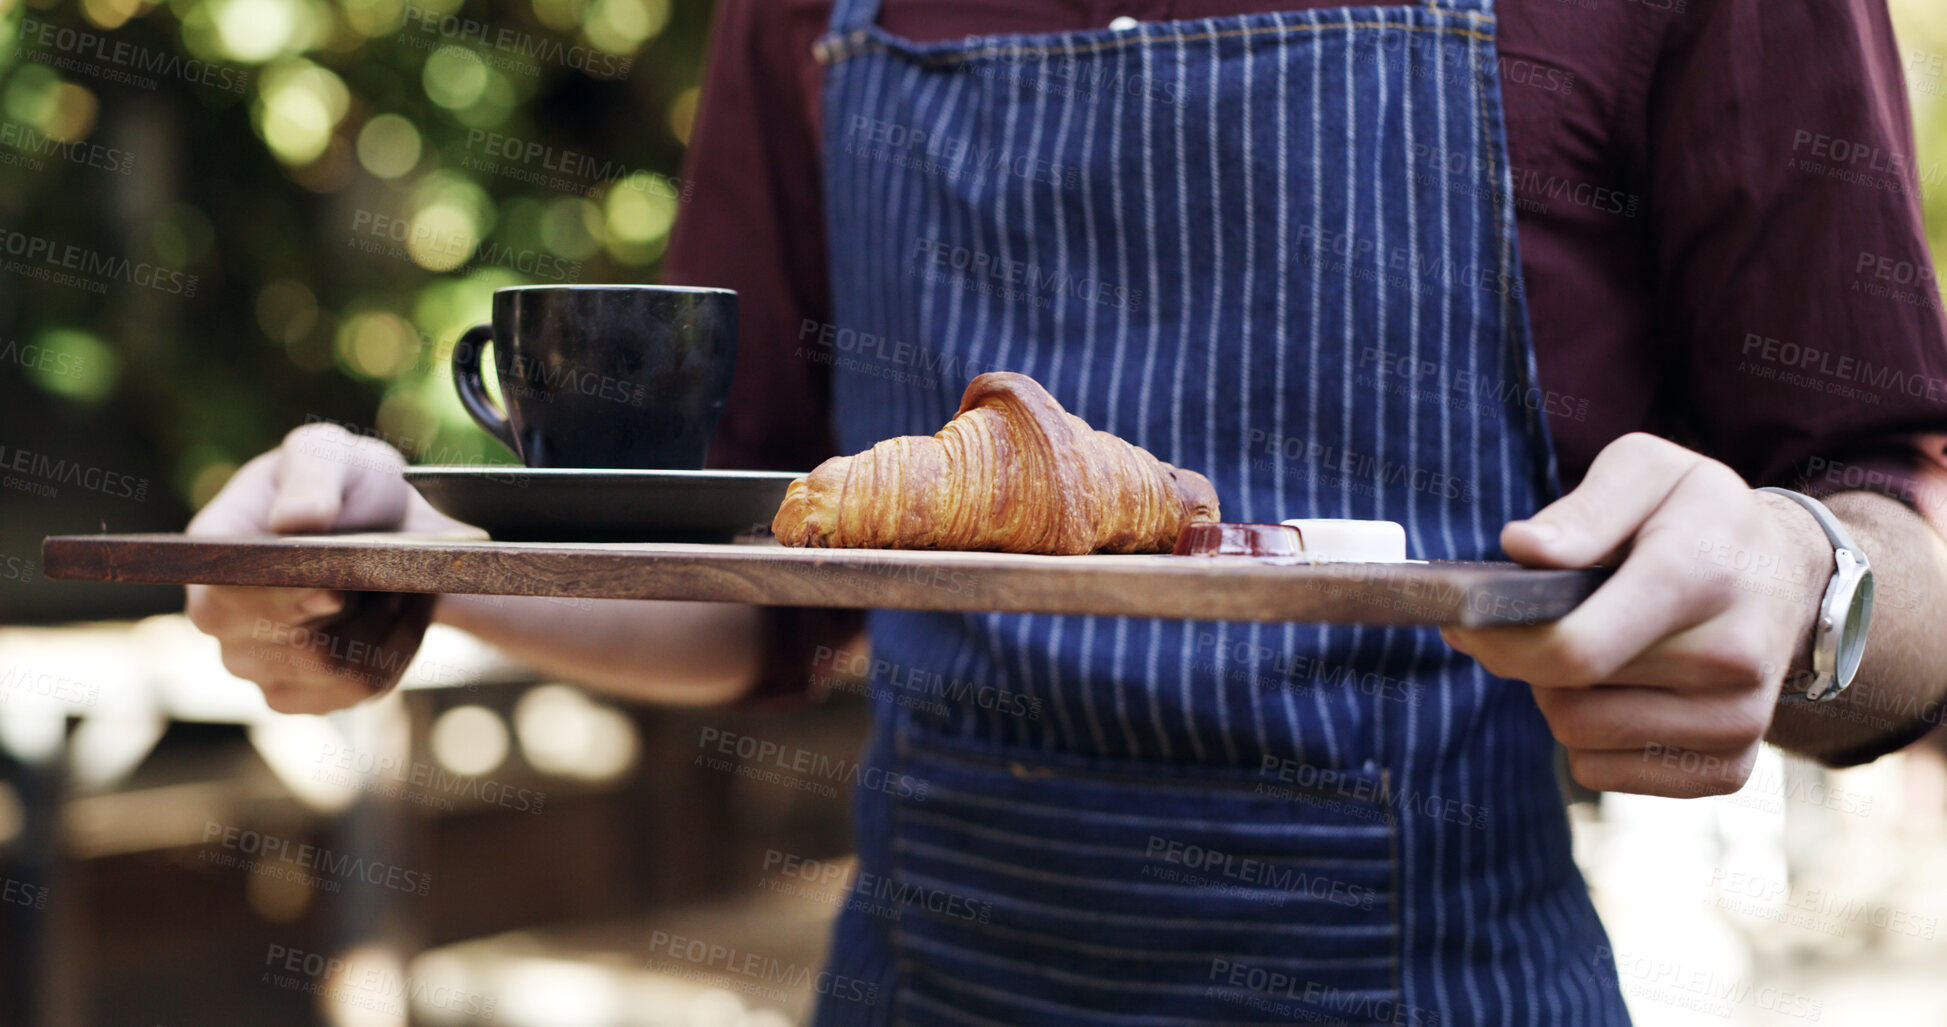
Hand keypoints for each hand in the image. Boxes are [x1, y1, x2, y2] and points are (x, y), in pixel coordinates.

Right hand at [184, 423, 467, 713]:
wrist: (391, 528)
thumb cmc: (345, 483)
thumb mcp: (329, 453)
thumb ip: (310, 476)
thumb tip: (294, 519)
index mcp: (210, 562)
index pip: (223, 605)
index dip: (279, 606)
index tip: (335, 591)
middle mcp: (223, 624)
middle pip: (291, 649)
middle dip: (355, 610)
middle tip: (386, 565)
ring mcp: (261, 666)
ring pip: (336, 671)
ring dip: (384, 625)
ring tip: (393, 579)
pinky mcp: (308, 694)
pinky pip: (363, 688)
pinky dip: (399, 648)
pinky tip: (400, 610)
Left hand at [1440, 433, 1829, 796]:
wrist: (1790, 576)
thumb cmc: (1700, 517)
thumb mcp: (1650, 471)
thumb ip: (1584, 509)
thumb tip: (1522, 548)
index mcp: (1700, 577)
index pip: (1575, 648)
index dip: (1501, 643)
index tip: (1464, 622)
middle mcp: (1731, 657)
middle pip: (1566, 696)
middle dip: (1528, 658)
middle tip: (1541, 620)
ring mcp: (1738, 721)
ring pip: (1579, 738)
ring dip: (1560, 697)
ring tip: (1592, 647)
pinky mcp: (1730, 768)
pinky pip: (1604, 774)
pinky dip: (1591, 737)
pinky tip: (1621, 689)